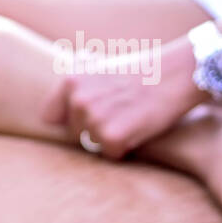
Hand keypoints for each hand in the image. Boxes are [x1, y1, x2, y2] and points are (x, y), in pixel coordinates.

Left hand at [41, 39, 204, 159]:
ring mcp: (93, 119)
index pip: (49, 116)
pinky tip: (138, 128)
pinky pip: (111, 154)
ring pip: (93, 144)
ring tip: (130, 118)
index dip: (66, 122)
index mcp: (70, 82)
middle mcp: (77, 100)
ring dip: (110, 139)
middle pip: (74, 134)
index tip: (81, 121)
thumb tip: (56, 106)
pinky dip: (125, 148)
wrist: (173, 74)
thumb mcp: (99, 68)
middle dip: (93, 130)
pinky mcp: (112, 136)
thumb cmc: (139, 72)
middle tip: (118, 115)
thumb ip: (78, 86)